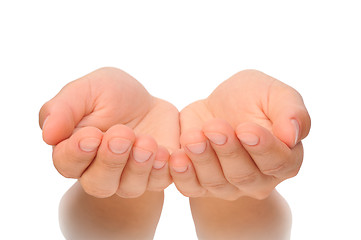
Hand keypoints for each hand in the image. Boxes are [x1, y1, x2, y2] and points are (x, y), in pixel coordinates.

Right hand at [39, 67, 178, 197]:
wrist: (146, 102)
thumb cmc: (110, 95)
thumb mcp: (87, 90)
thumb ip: (64, 108)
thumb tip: (48, 134)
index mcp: (75, 151)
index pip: (67, 163)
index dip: (78, 153)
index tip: (92, 135)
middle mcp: (99, 171)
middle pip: (99, 183)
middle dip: (111, 161)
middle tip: (122, 135)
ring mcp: (129, 177)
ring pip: (129, 187)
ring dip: (138, 166)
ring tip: (146, 142)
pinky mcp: (156, 174)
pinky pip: (159, 182)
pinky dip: (162, 170)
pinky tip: (165, 152)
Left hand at [169, 70, 310, 199]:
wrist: (217, 108)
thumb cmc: (250, 99)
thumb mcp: (274, 94)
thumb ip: (291, 111)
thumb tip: (292, 135)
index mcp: (284, 158)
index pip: (278, 162)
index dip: (262, 148)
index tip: (245, 129)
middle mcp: (259, 179)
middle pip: (244, 176)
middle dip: (228, 151)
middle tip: (215, 127)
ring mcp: (229, 186)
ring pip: (216, 182)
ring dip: (203, 159)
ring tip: (193, 137)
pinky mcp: (201, 184)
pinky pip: (192, 187)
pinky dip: (183, 175)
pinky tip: (176, 157)